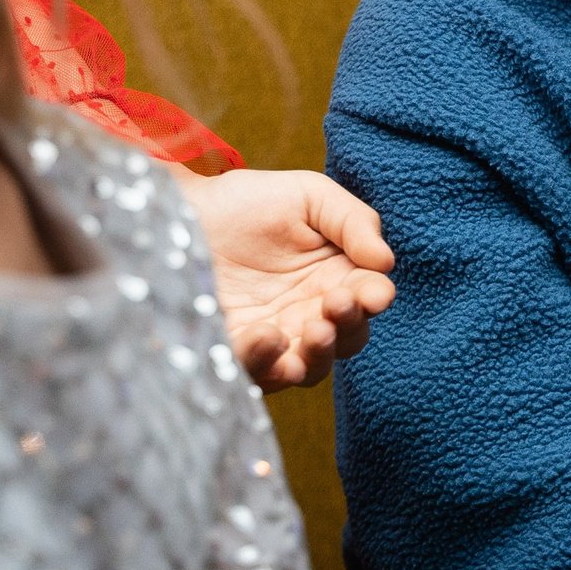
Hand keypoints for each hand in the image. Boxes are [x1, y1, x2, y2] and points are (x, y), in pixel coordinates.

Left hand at [170, 165, 396, 389]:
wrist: (184, 210)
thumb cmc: (252, 201)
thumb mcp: (310, 196)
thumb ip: (354, 222)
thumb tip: (386, 262)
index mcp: (337, 277)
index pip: (368, 298)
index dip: (374, 298)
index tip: (372, 293)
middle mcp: (311, 313)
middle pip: (346, 340)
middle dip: (348, 328)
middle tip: (335, 306)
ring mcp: (276, 337)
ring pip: (309, 368)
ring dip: (317, 357)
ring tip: (313, 333)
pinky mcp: (236, 351)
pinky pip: (257, 372)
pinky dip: (267, 363)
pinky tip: (266, 336)